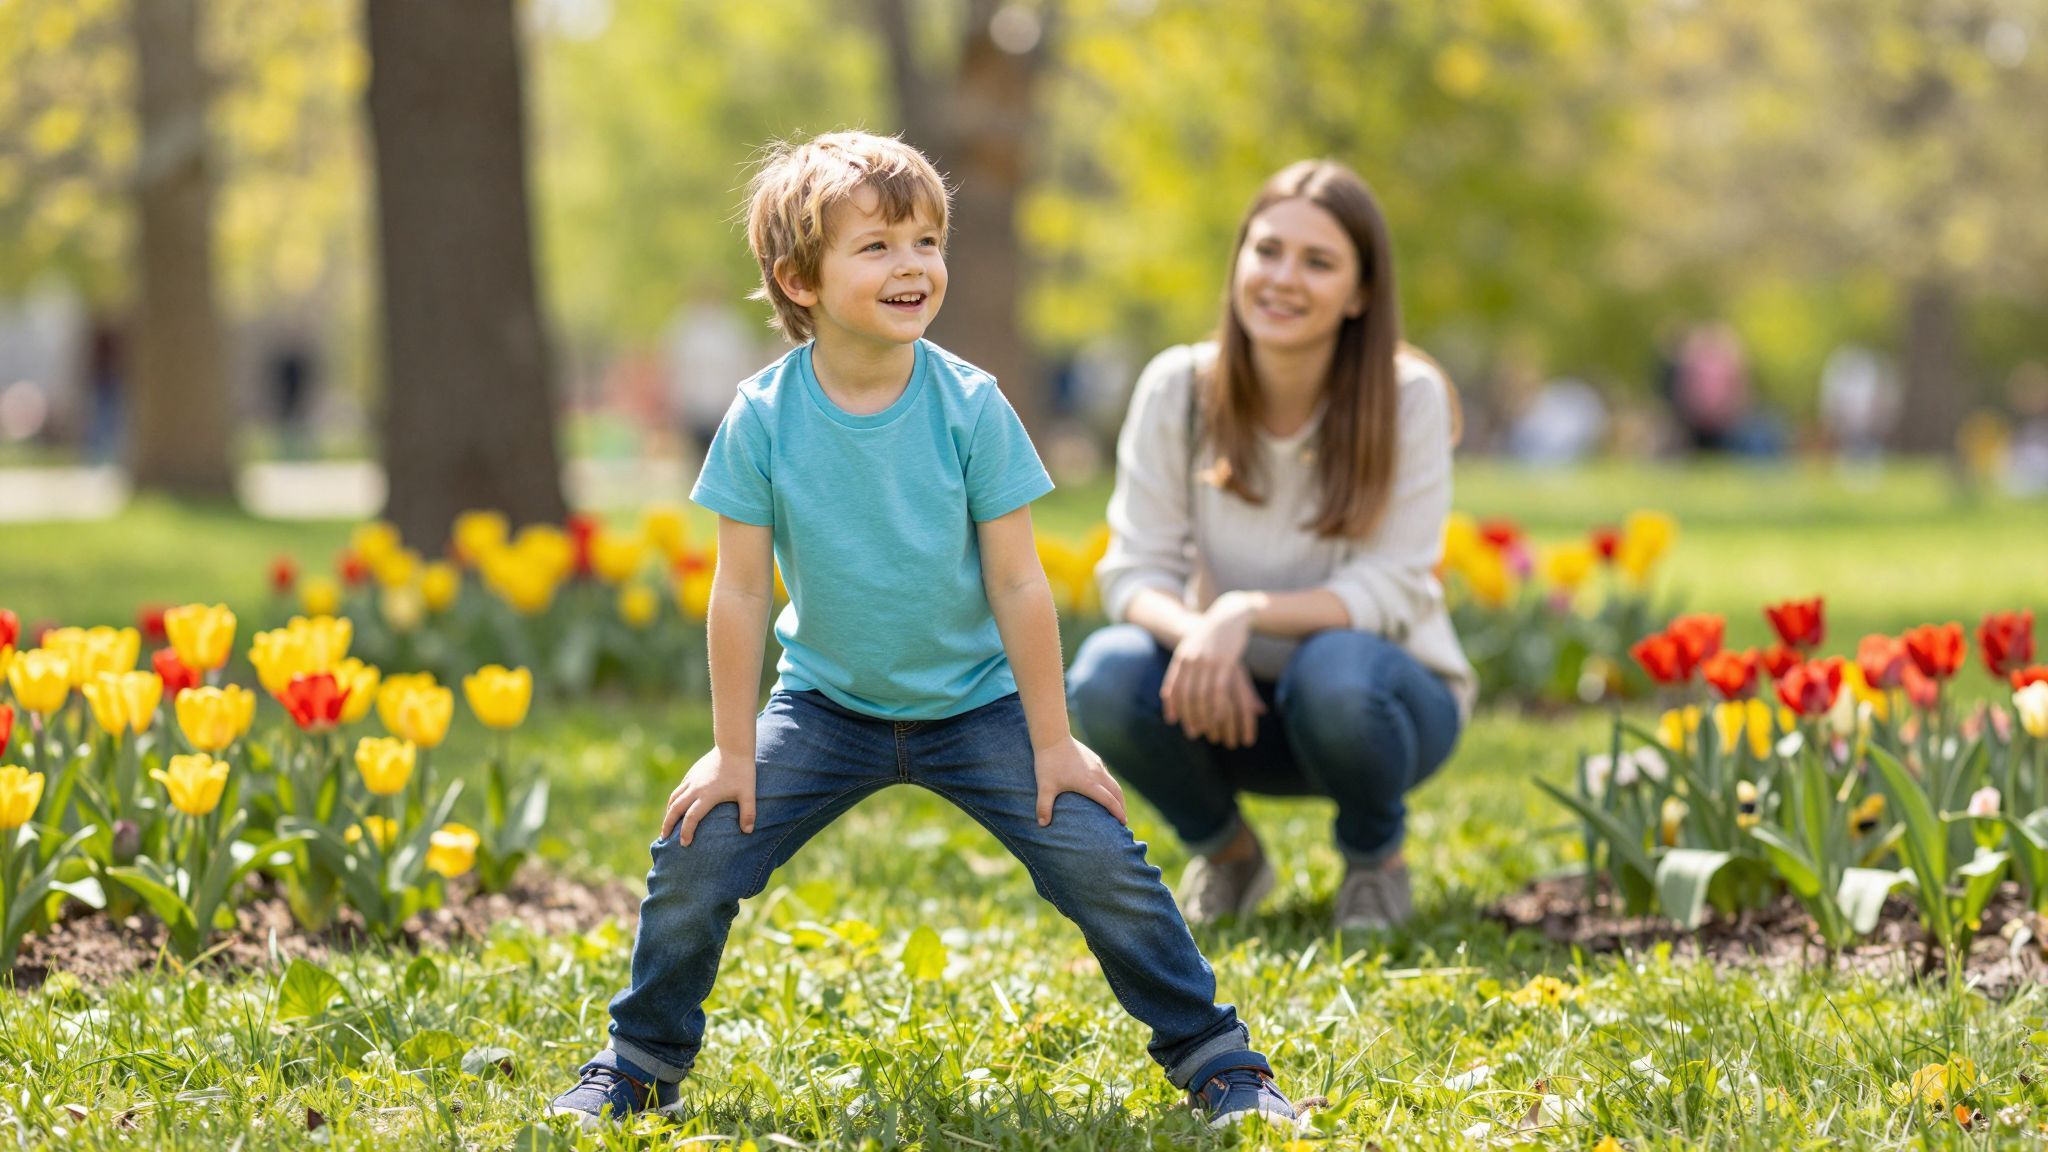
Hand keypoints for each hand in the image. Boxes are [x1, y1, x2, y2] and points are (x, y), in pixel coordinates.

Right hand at [661, 746, 756, 844]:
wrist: (733, 746)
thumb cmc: (742, 771)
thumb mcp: (748, 793)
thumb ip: (748, 813)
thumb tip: (748, 831)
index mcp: (707, 796)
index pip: (692, 818)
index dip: (686, 832)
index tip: (684, 843)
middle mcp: (695, 789)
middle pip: (675, 809)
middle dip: (668, 825)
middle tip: (664, 838)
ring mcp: (692, 780)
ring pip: (674, 798)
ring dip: (668, 812)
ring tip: (667, 824)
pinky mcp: (692, 773)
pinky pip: (679, 789)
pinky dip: (674, 800)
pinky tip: (676, 806)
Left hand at [1034, 736, 1127, 826]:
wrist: (1052, 738)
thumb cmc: (1048, 763)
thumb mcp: (1044, 787)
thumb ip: (1043, 806)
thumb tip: (1042, 824)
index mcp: (1089, 783)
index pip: (1110, 801)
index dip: (1118, 813)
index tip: (1123, 823)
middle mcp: (1097, 774)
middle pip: (1117, 792)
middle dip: (1122, 806)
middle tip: (1123, 820)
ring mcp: (1097, 765)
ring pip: (1113, 782)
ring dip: (1118, 795)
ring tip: (1117, 806)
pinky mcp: (1094, 758)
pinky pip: (1107, 774)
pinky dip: (1110, 785)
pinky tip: (1104, 789)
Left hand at [1161, 592, 1265, 747]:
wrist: (1230, 614)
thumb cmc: (1211, 634)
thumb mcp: (1192, 648)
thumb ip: (1182, 669)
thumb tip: (1168, 692)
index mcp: (1181, 656)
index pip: (1172, 686)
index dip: (1171, 705)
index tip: (1173, 721)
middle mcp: (1191, 659)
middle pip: (1186, 694)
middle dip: (1187, 716)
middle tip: (1192, 732)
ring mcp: (1208, 661)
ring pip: (1201, 695)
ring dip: (1203, 716)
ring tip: (1206, 730)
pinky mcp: (1225, 663)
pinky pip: (1219, 690)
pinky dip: (1218, 707)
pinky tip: (1220, 718)